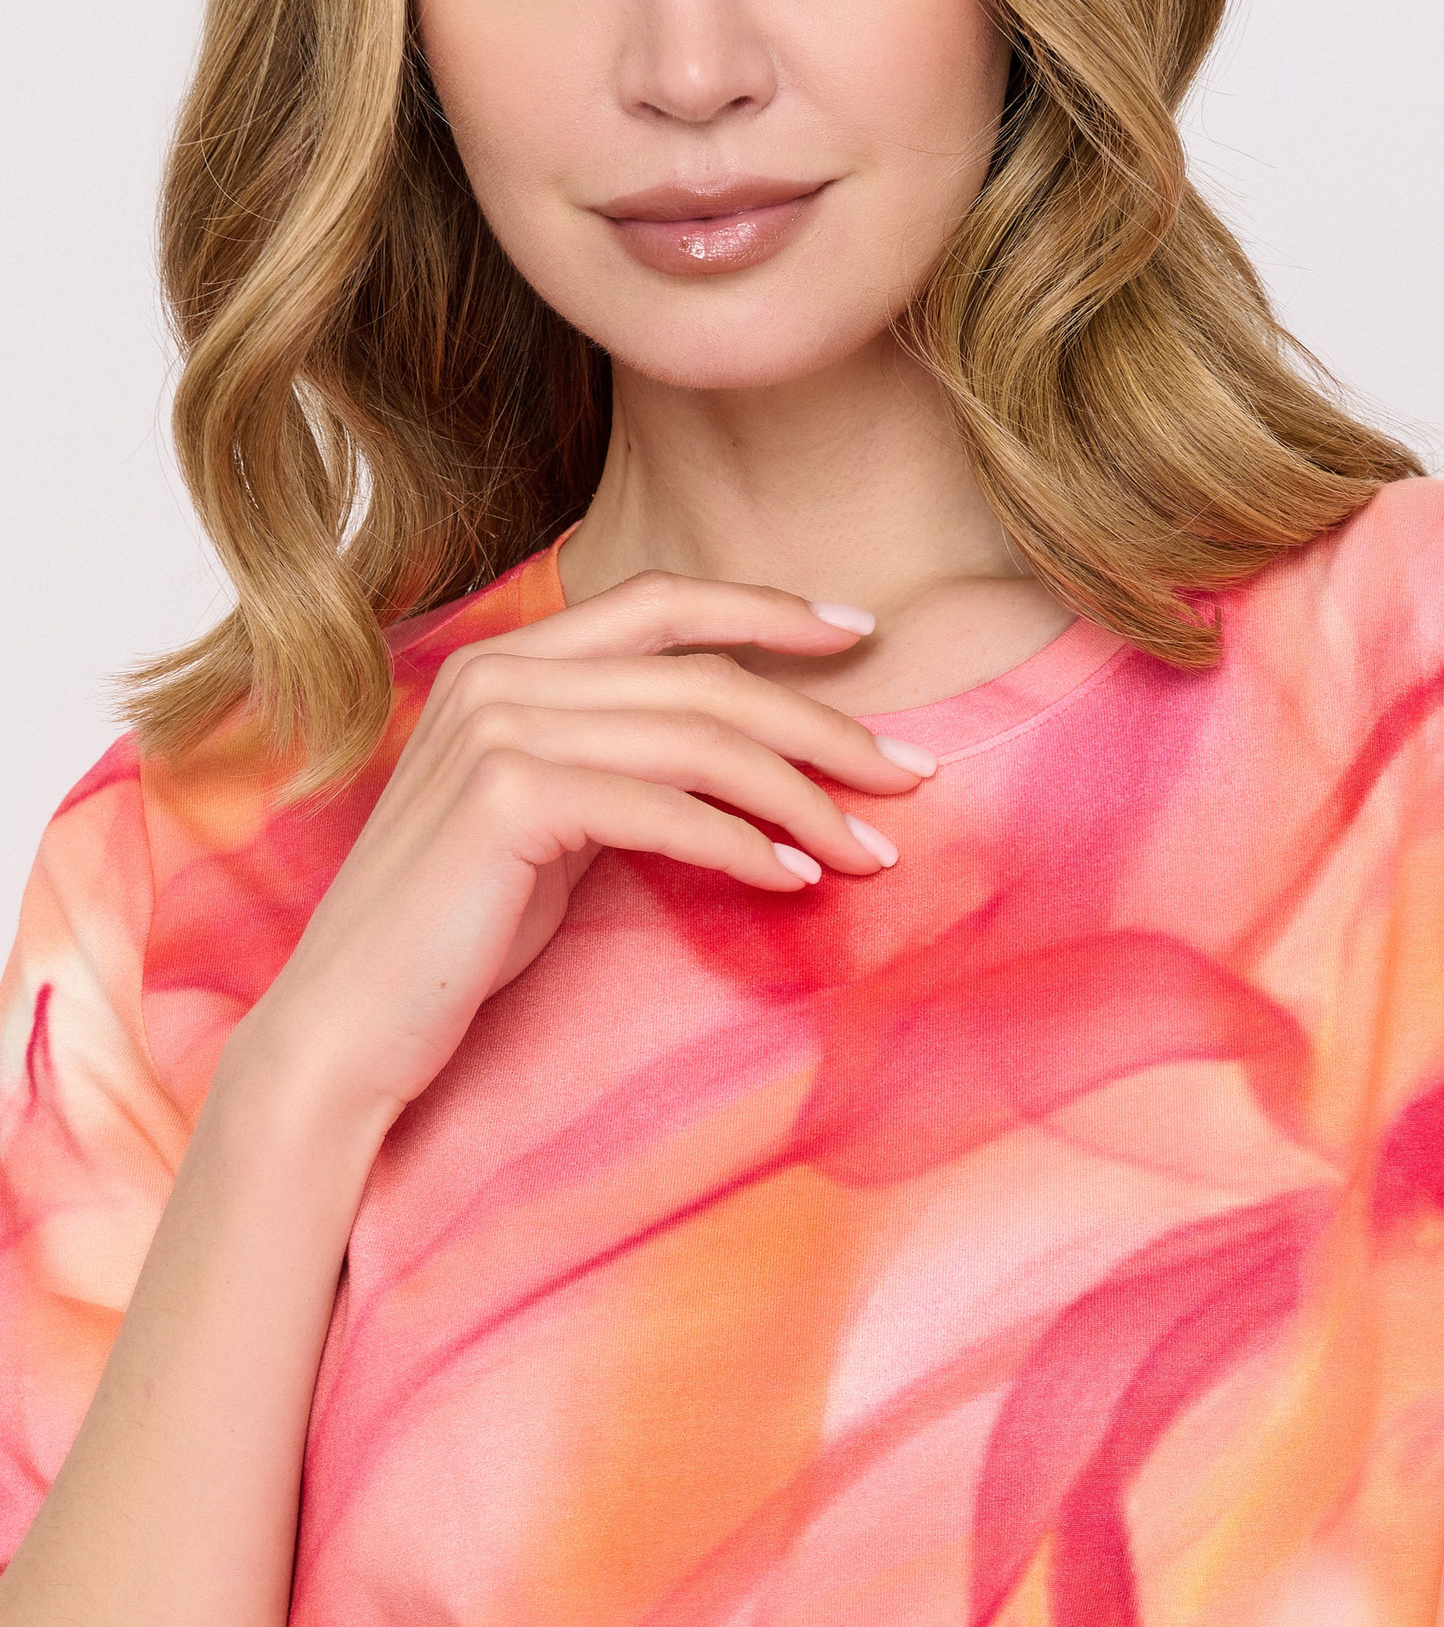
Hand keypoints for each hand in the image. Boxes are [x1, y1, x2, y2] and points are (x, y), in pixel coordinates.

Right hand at [229, 571, 932, 1129]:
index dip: (771, 611)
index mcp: (507, 660)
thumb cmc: (459, 931)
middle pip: (706, 677)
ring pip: (701, 739)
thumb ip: (624, 759)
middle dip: (826, 724)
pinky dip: (744, 843)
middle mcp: (499, 675)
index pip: (664, 602)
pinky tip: (795, 878)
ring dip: (806, 796)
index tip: (865, 635)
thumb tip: (752, 753)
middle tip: (912, 774)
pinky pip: (667, 809)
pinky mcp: (508, 798)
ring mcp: (498, 729)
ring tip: (872, 850)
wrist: (349, 1024)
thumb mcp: (552, 818)